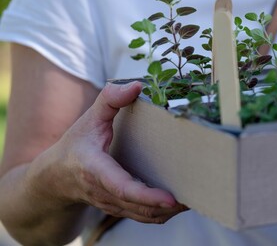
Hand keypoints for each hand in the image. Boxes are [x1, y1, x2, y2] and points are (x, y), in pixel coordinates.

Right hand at [34, 82, 187, 223]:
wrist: (54, 178)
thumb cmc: (75, 146)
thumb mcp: (88, 119)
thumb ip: (109, 99)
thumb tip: (137, 85)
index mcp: (95, 169)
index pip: (121, 187)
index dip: (146, 196)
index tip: (170, 198)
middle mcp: (103, 192)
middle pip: (139, 207)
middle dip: (168, 206)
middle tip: (196, 195)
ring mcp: (111, 205)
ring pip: (143, 216)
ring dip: (169, 212)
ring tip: (194, 198)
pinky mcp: (119, 209)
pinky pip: (142, 217)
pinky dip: (162, 214)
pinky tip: (179, 203)